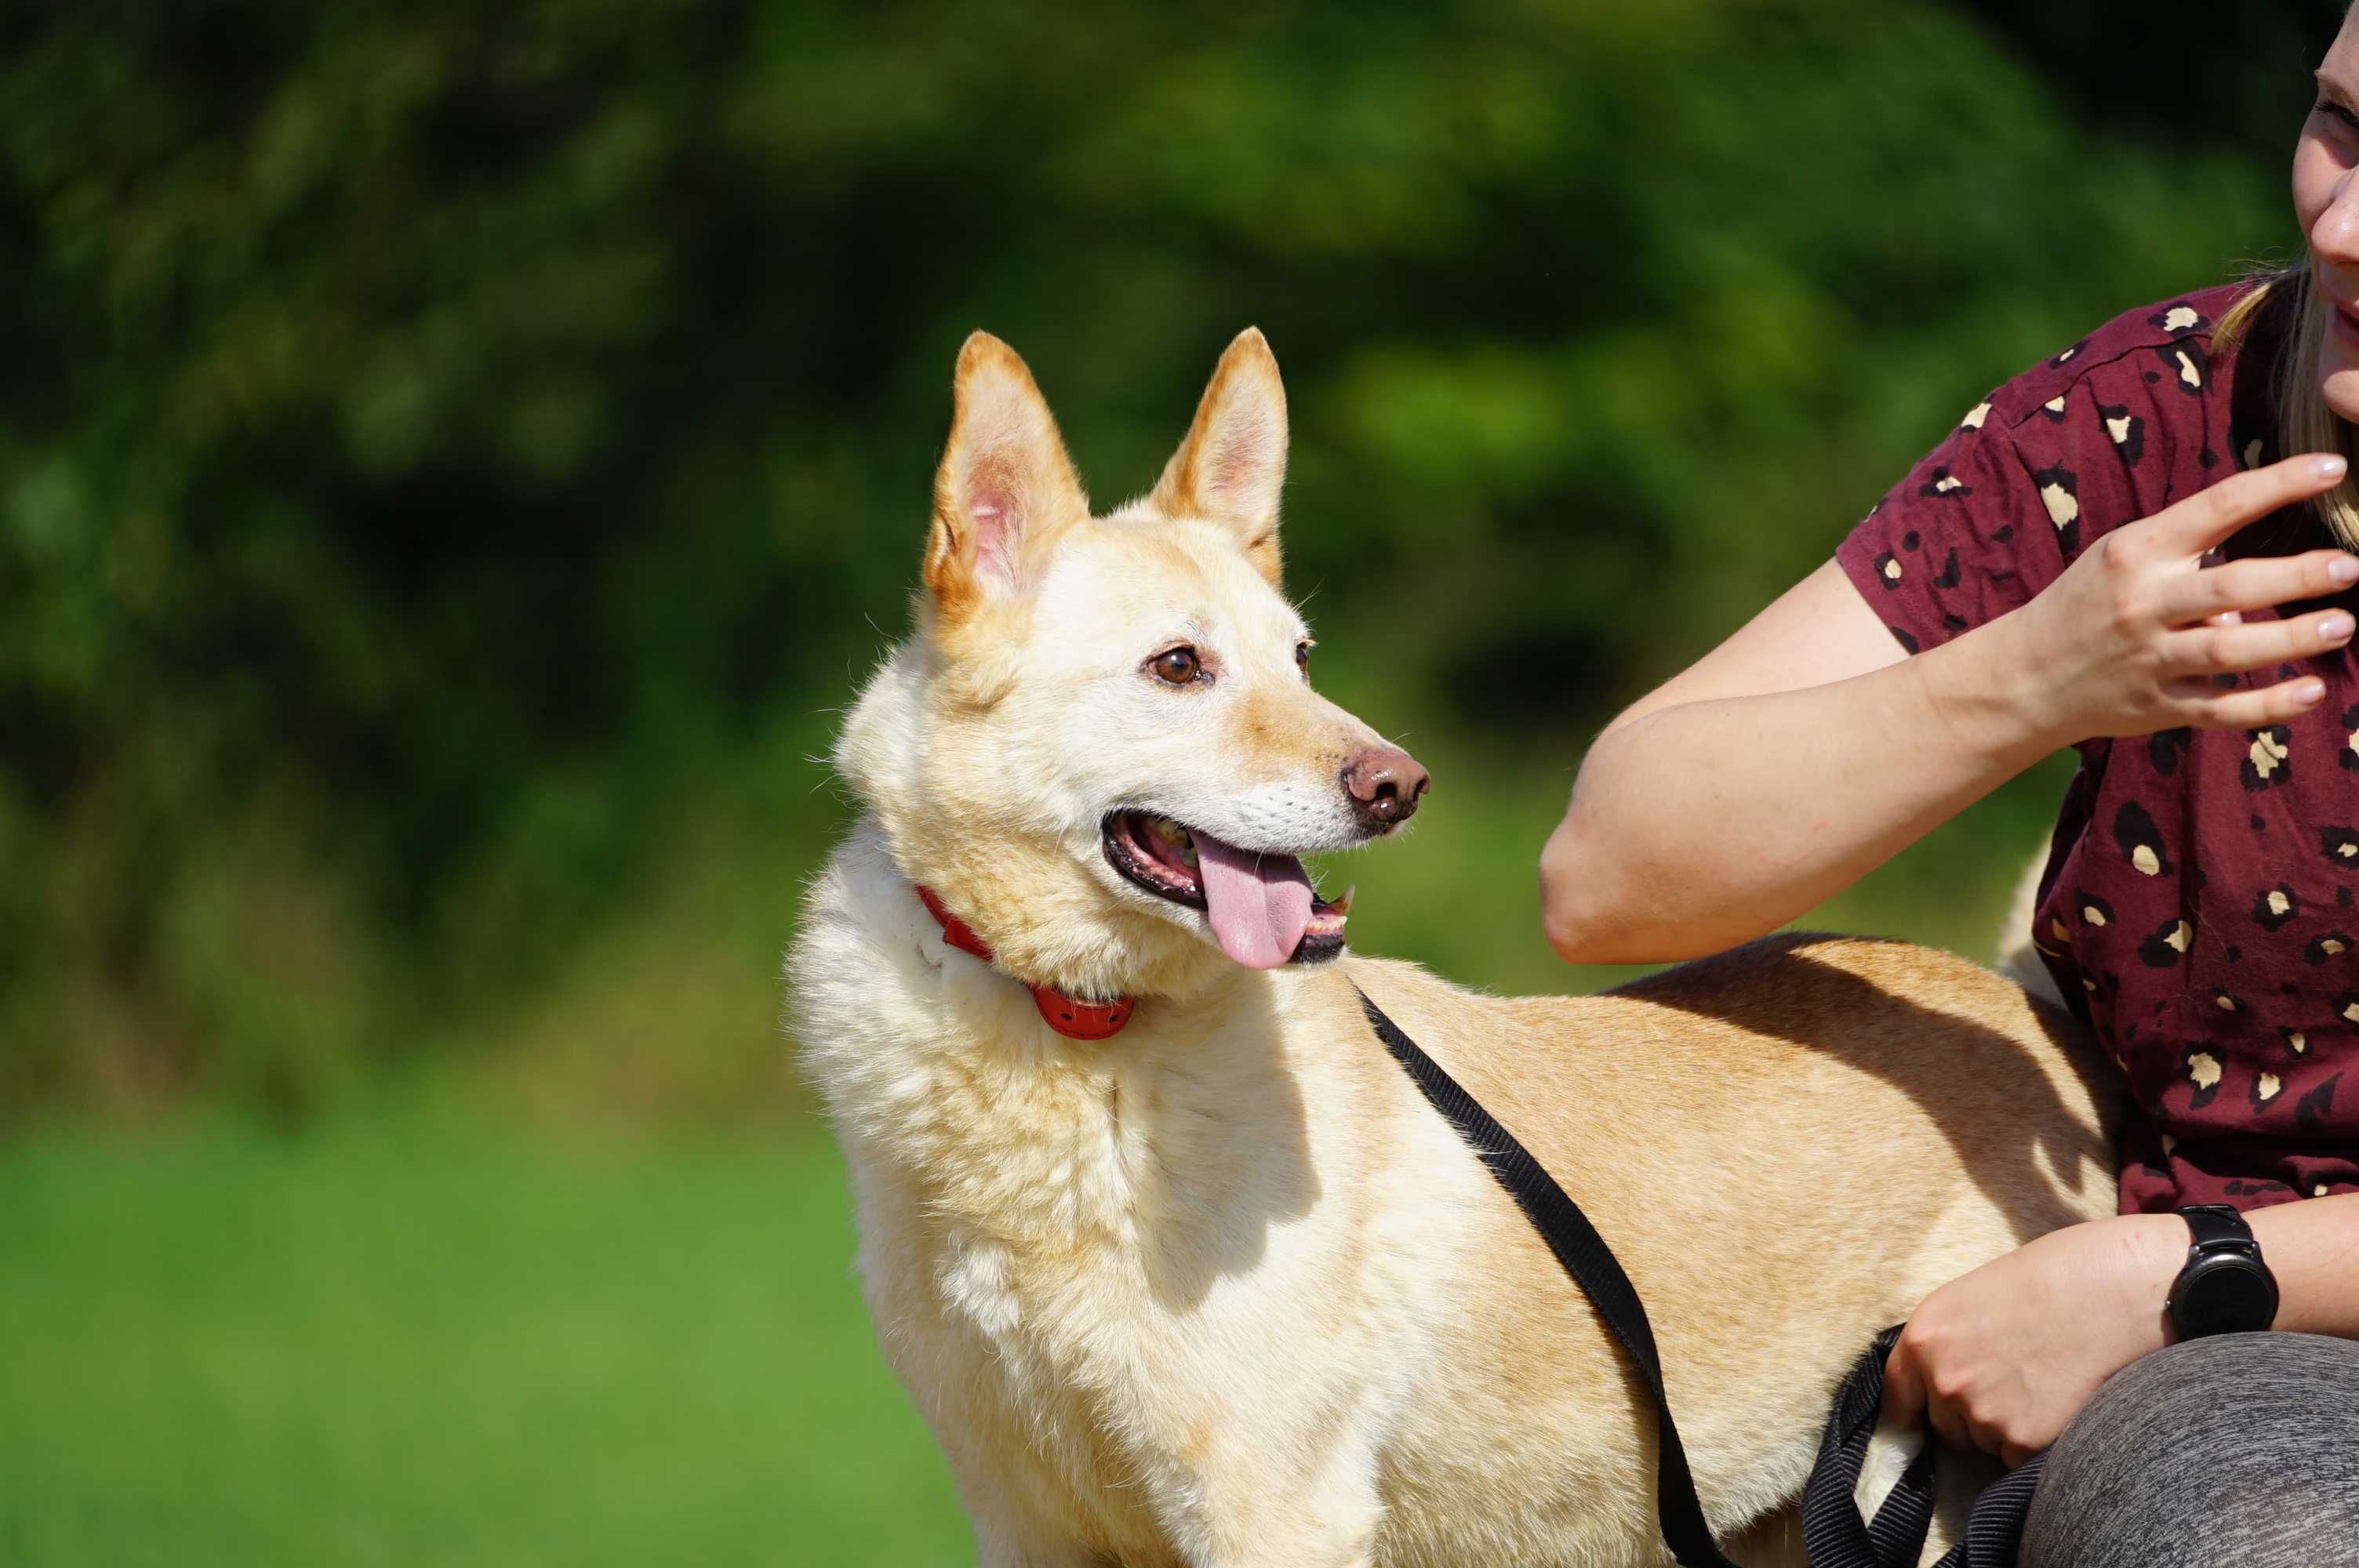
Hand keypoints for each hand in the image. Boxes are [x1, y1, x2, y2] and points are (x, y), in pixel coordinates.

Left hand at [1882, 1215, 2183, 1467]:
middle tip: (2012, 1384)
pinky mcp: (2023, 1441)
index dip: (1910, 1414)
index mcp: (1922, 1338)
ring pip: (1985, 1444)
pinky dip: (2038, 1442)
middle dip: (1970, 1417)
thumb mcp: (1970, 1300)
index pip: (1896, 1399)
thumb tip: (1936, 1382)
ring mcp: (1983, 1414)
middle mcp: (1944, 1380)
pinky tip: (2058, 1403)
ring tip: (2041, 1385)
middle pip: (1945, 1428)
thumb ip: (1945, 1345)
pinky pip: (2019, 1459)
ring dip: (2007, 1428)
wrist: (2108, 1293)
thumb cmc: (2045, 1283)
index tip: (1915, 1425)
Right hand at [2006, 453, 2358, 745]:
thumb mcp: (2122, 557)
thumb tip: (2268, 576)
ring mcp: (2150, 660)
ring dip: (2292, 638)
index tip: (2333, 468)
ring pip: (2230, 652)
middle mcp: (2143, 605)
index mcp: (2137, 553)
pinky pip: (2222, 709)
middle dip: (2294, 576)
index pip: (2217, 508)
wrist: (2025, 676)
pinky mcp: (2158, 706)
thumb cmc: (2087, 602)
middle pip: (2229, 587)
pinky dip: (2270, 705)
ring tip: (2342, 624)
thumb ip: (2190, 553)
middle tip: (2348, 566)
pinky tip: (2312, 691)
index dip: (2279, 485)